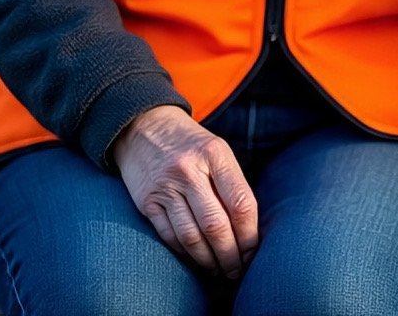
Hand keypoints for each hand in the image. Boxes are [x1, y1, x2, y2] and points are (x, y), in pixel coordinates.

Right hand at [112, 104, 258, 278]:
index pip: (241, 203)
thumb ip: (232, 184)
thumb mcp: (217, 150)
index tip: (253, 251)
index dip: (249, 234)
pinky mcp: (147, 202)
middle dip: (231, 255)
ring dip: (208, 261)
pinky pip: (170, 237)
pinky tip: (196, 260)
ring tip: (220, 270)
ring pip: (192, 237)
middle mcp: (190, 170)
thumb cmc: (190, 144)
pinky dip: (186, 254)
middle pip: (216, 225)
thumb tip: (248, 229)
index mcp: (215, 154)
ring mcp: (166, 187)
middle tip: (238, 270)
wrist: (144, 127)